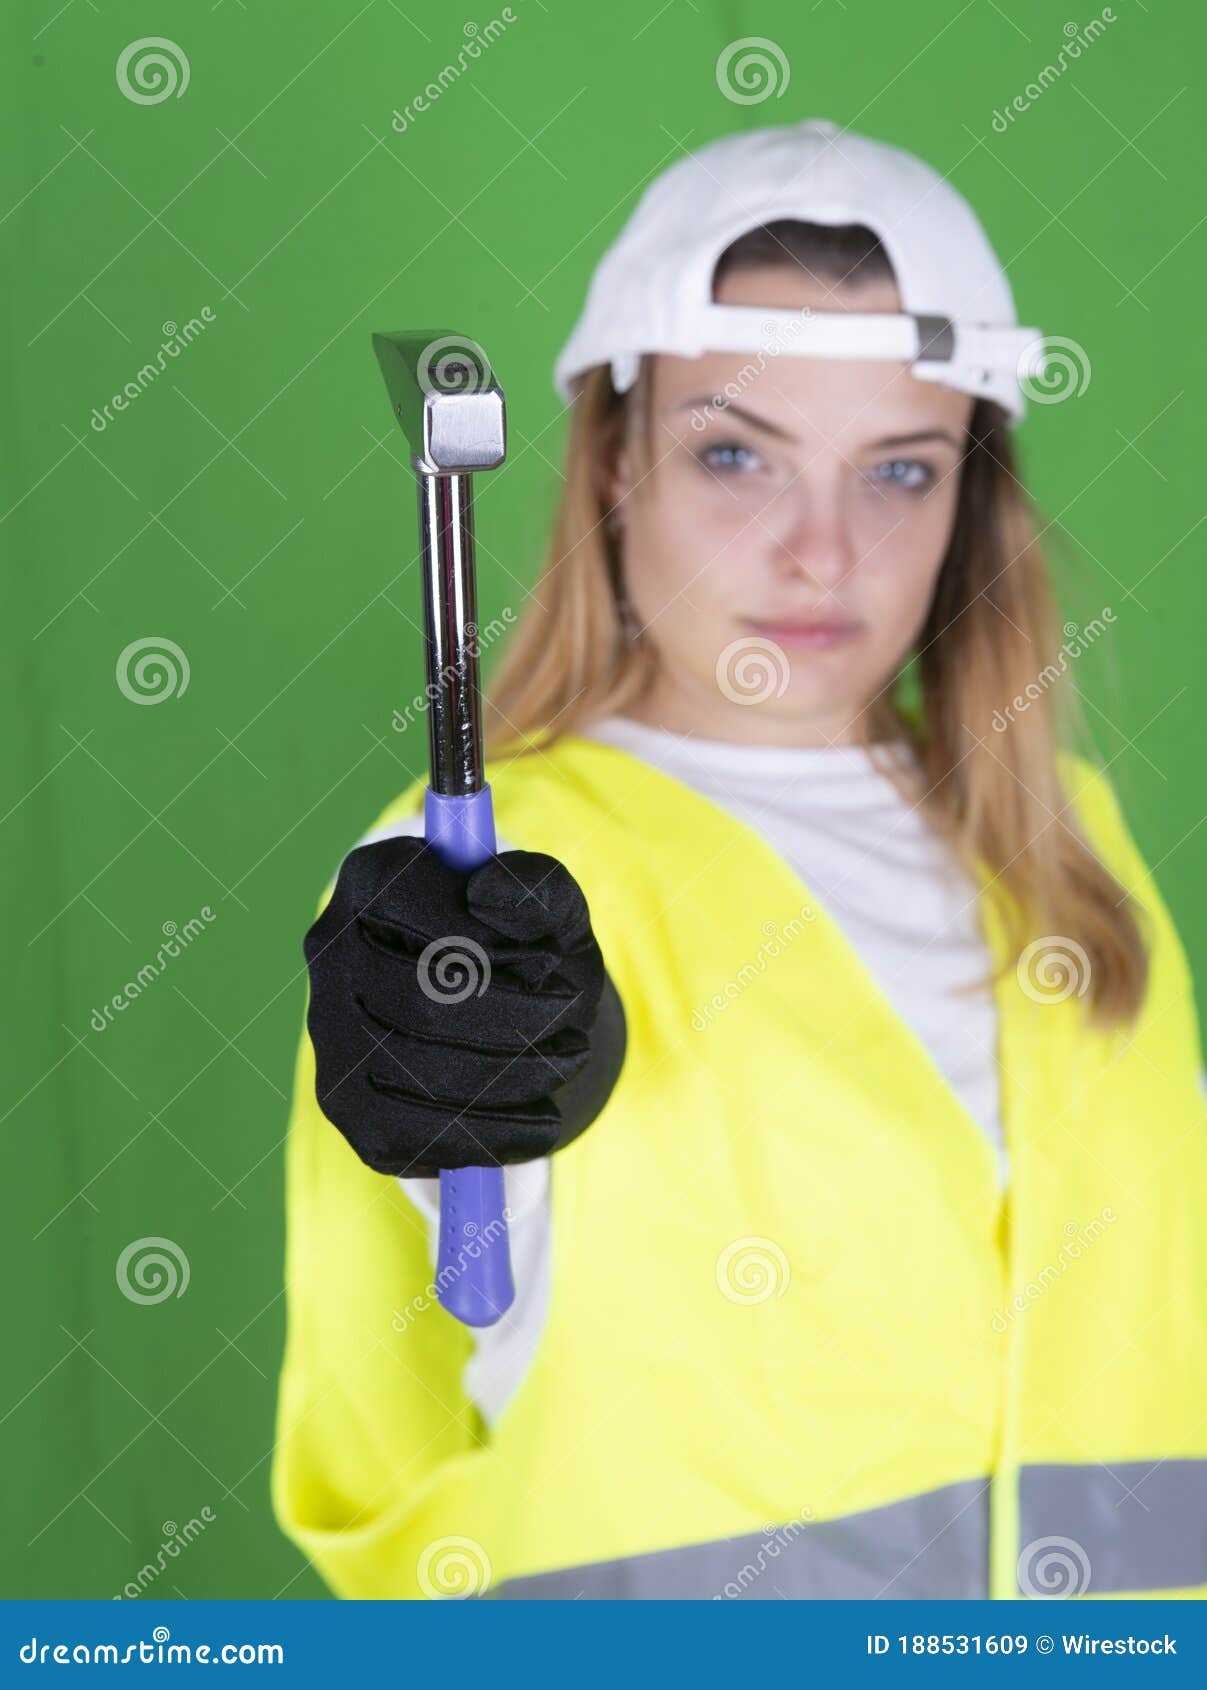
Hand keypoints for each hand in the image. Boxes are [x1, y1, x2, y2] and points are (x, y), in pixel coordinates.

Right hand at [302, 835, 624, 1175]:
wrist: (506, 1019)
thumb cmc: (530, 950)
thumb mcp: (552, 910)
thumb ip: (538, 888)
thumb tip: (490, 894)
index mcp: (371, 879)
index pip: (417, 913)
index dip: (496, 945)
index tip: (550, 959)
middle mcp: (329, 952)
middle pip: (421, 1001)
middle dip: (518, 1016)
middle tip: (570, 1016)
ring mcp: (328, 1033)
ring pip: (421, 1073)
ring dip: (518, 1076)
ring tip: (568, 1059)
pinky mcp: (346, 1107)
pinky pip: (417, 1136)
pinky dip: (495, 1136)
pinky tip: (540, 1119)